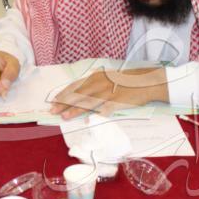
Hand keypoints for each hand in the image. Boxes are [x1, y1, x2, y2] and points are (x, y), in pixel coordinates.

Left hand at [50, 67, 167, 119]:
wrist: (145, 81)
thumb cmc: (125, 82)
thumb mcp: (107, 79)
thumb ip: (93, 85)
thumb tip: (78, 94)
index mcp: (96, 78)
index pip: (75, 86)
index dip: (63, 94)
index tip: (53, 101)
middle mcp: (100, 84)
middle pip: (78, 94)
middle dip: (64, 103)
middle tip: (53, 111)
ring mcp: (109, 92)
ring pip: (88, 102)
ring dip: (75, 110)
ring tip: (65, 116)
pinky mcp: (118, 100)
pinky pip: (106, 108)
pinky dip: (97, 114)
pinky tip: (89, 120)